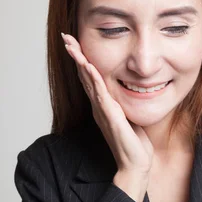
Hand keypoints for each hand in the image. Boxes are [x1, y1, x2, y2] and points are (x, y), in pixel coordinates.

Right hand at [61, 33, 153, 177]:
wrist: (135, 164)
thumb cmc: (134, 143)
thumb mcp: (130, 117)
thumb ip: (125, 104)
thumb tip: (132, 91)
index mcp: (103, 105)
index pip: (90, 78)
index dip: (83, 60)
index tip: (76, 43)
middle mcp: (99, 106)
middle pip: (84, 76)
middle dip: (76, 55)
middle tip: (66, 37)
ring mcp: (103, 111)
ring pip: (89, 82)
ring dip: (81, 63)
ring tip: (72, 46)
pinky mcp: (110, 117)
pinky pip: (101, 95)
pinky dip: (94, 80)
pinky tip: (90, 67)